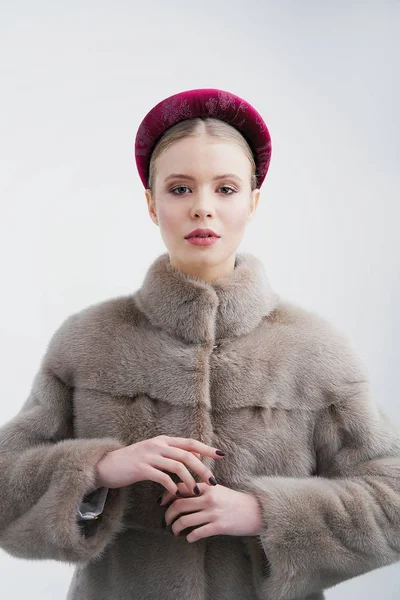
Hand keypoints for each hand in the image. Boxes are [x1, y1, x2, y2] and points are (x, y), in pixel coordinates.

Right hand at [95, 435, 224, 494]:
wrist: (107, 466)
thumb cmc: (133, 462)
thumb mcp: (154, 453)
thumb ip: (172, 453)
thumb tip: (194, 455)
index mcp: (163, 440)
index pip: (189, 442)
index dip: (206, 449)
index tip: (221, 455)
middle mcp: (158, 445)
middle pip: (187, 455)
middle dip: (202, 468)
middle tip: (213, 481)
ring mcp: (149, 455)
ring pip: (177, 466)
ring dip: (189, 480)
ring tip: (196, 492)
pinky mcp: (141, 468)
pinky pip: (162, 477)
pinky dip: (172, 486)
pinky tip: (177, 494)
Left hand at [161, 481, 263, 542]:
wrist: (256, 511)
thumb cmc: (235, 501)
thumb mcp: (218, 490)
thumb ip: (202, 489)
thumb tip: (181, 491)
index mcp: (207, 487)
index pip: (180, 487)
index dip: (167, 495)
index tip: (161, 503)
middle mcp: (208, 498)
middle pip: (178, 505)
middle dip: (168, 515)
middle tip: (165, 521)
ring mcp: (213, 512)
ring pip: (184, 520)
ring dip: (176, 528)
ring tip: (175, 531)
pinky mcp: (219, 526)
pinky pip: (197, 532)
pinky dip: (189, 537)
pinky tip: (188, 538)